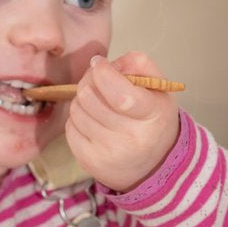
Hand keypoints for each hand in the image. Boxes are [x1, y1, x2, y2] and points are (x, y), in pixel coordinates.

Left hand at [65, 51, 179, 191]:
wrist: (152, 163)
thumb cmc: (153, 118)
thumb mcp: (158, 87)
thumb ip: (137, 64)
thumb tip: (102, 63)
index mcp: (151, 116)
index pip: (119, 95)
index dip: (103, 73)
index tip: (99, 63)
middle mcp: (130, 139)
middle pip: (89, 97)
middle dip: (90, 81)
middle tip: (99, 82)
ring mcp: (107, 153)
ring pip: (76, 109)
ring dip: (84, 100)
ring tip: (100, 105)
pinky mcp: (88, 161)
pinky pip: (69, 127)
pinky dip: (79, 119)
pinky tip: (94, 122)